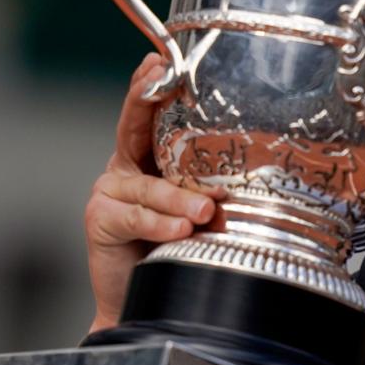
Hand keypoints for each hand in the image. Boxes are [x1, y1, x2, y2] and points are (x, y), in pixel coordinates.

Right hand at [82, 53, 221, 331]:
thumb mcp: (207, 210)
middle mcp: (128, 166)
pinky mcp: (101, 219)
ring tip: (205, 211)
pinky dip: (159, 222)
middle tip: (166, 86)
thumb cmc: (185, 250)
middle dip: (148, 102)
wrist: (151, 304)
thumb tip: (264, 176)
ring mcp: (111, 191)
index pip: (151, 113)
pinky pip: (133, 216)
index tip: (161, 60)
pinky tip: (179, 229)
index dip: (152, 85)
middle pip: (134, 127)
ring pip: (147, 185)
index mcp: (153, 156)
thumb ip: (218, 189)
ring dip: (177, 197)